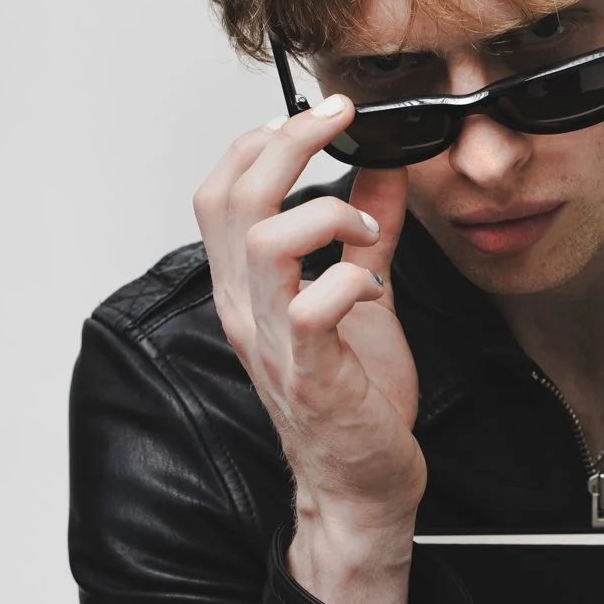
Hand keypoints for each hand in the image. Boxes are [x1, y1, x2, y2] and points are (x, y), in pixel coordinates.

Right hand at [192, 97, 426, 540]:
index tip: (314, 117)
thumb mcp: (363, 297)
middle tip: (338, 119)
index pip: (220, 192)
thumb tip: (384, 168)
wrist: (363, 486)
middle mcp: (246, 309)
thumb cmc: (355, 401)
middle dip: (286, 144)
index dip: (258, 142)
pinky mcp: (310, 372)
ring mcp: (272, 341)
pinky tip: (374, 288)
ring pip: (261, 242)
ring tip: (363, 229)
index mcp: (247, 288)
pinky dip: (350, 279)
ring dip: (322, 213)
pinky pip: (313, 304)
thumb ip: (369, 234)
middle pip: (232, 199)